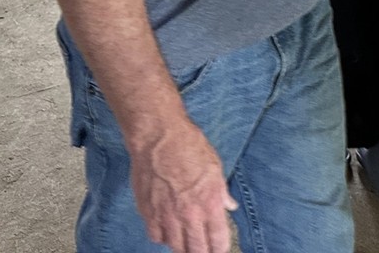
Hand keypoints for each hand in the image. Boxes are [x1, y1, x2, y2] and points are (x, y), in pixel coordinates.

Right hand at [129, 117, 237, 252]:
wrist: (159, 137)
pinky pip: (156, 237)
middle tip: (202, 249)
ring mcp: (167, 215)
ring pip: (175, 247)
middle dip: (201, 252)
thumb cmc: (189, 146)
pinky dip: (162, 237)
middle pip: (196, 250)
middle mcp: (189, 214)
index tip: (219, 250)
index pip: (218, 241)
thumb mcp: (215, 167)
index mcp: (210, 203)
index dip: (219, 249)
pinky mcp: (148, 212)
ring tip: (186, 240)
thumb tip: (230, 206)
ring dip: (182, 246)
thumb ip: (222, 192)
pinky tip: (167, 229)